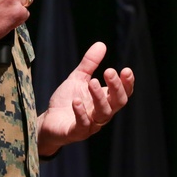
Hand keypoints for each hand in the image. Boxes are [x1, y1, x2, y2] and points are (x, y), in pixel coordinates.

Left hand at [36, 42, 134, 156]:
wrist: (49, 121)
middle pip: (118, 102)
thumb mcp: (78, 78)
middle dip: (116, 87)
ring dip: (99, 97)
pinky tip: (77, 101)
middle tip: (109, 71)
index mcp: (105, 100)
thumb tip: (101, 44)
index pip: (123, 93)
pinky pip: (83, 125)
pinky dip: (81, 113)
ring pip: (103, 114)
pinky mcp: (76, 132)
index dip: (127, 83)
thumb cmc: (67, 100)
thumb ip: (89, 64)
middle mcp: (102, 113)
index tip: (126, 70)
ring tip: (92, 82)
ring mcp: (91, 124)